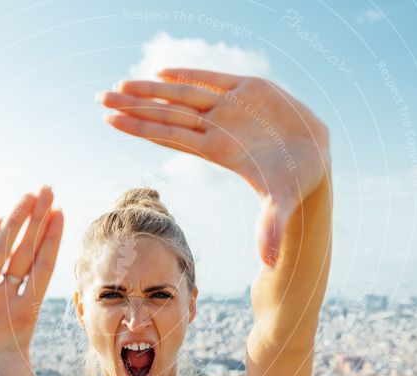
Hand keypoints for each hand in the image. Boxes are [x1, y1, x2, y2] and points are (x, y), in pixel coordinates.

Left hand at [97, 68, 330, 266]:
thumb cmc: (295, 180)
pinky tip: (160, 72)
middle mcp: (217, 127)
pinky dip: (187, 75)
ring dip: (151, 89)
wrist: (316, 156)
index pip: (170, 136)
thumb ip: (272, 227)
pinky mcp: (248, 88)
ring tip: (119, 85)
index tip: (111, 121)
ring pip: (182, 95)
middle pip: (166, 114)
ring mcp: (229, 106)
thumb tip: (269, 262)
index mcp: (217, 149)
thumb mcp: (282, 202)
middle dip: (134, 105)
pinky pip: (211, 79)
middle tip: (100, 99)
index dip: (141, 127)